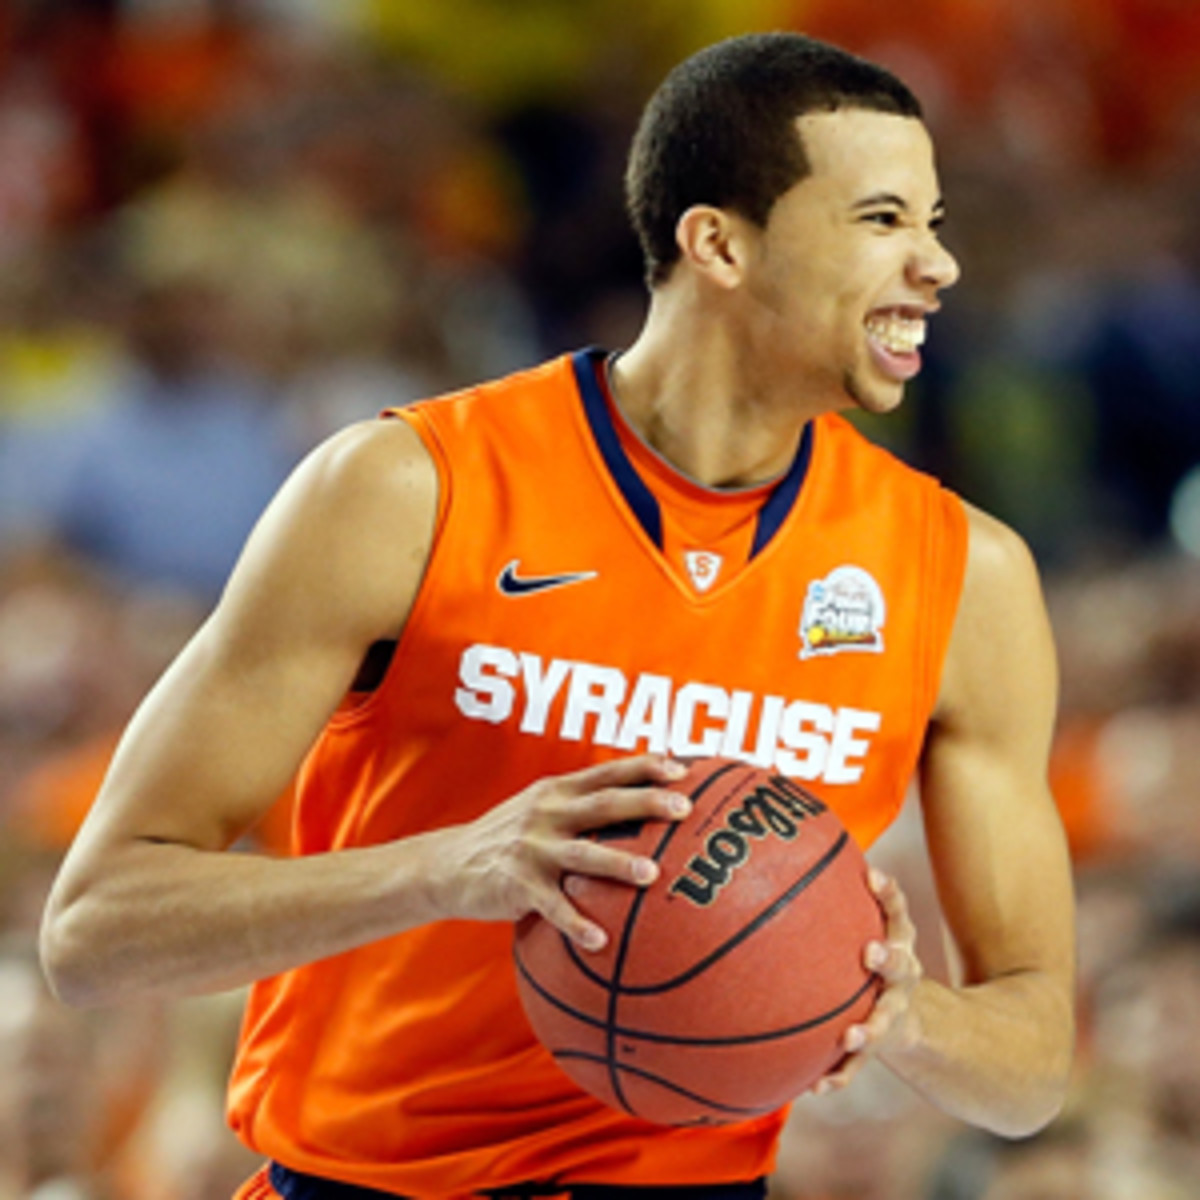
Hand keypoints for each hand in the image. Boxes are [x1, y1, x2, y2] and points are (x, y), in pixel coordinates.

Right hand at [427, 755, 690, 950]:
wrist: (446, 864)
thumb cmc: (510, 836)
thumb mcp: (540, 807)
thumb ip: (582, 801)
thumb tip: (640, 800)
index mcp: (558, 791)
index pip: (607, 771)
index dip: (645, 768)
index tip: (682, 770)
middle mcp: (547, 813)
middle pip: (603, 804)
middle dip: (645, 803)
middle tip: (683, 808)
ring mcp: (531, 849)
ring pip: (582, 854)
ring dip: (618, 862)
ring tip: (652, 874)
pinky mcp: (517, 886)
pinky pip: (553, 908)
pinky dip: (576, 923)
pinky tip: (600, 941)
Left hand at [810, 868, 922, 1096]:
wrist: (909, 1020)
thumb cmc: (864, 956)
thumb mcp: (860, 926)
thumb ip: (828, 896)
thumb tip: (777, 849)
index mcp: (895, 940)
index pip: (897, 910)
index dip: (889, 893)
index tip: (873, 875)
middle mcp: (899, 976)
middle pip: (902, 965)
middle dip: (889, 958)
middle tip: (870, 952)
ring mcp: (892, 1013)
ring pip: (884, 1022)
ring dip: (869, 1029)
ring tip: (851, 1036)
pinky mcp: (878, 1048)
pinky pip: (856, 1067)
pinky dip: (838, 1077)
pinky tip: (814, 1088)